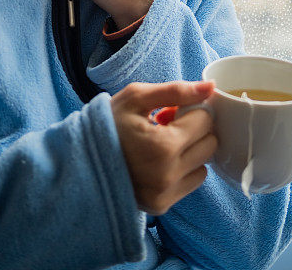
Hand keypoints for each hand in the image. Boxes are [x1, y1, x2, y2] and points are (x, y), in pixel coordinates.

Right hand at [111, 80, 216, 215]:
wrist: (81, 159)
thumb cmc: (108, 123)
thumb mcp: (136, 97)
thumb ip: (176, 91)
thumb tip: (210, 87)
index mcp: (164, 145)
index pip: (205, 120)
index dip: (190, 110)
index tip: (170, 110)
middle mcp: (169, 174)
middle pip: (209, 143)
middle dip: (194, 130)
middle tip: (167, 125)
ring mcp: (166, 193)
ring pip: (204, 164)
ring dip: (190, 151)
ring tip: (162, 143)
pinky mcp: (163, 205)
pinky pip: (192, 182)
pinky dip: (183, 169)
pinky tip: (160, 161)